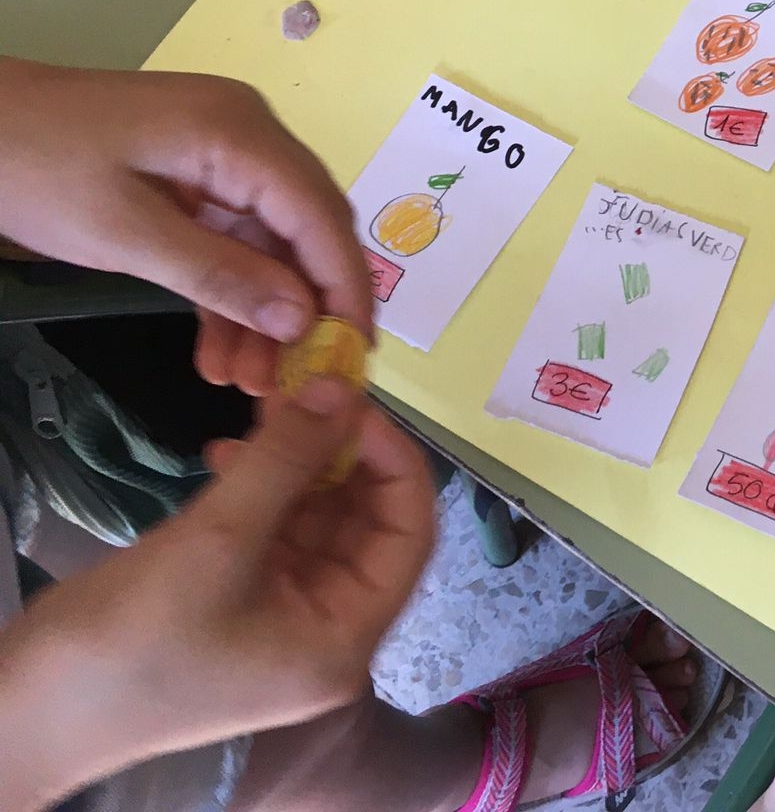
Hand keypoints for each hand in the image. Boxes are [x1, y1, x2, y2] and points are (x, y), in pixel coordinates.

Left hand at [0, 58, 372, 393]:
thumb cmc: (36, 169)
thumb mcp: (125, 234)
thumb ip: (220, 276)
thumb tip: (302, 320)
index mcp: (240, 134)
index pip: (320, 214)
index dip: (344, 286)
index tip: (354, 353)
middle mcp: (249, 136)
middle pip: (305, 228)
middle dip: (306, 307)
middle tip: (302, 378)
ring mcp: (222, 154)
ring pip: (269, 242)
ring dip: (263, 310)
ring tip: (249, 382)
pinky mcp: (196, 175)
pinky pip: (232, 237)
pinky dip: (228, 292)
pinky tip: (221, 351)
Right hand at [0, 379, 436, 809]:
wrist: (26, 716)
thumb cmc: (132, 641)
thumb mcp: (218, 542)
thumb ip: (287, 460)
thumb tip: (343, 386)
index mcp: (344, 637)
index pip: (409, 533)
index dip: (392, 459)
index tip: (353, 398)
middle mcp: (325, 628)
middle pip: (364, 521)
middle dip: (339, 451)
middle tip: (307, 386)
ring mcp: (278, 615)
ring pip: (314, 518)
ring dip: (295, 460)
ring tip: (262, 406)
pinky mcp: (233, 599)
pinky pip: (270, 530)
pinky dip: (257, 486)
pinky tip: (223, 451)